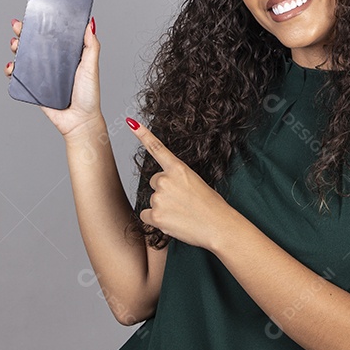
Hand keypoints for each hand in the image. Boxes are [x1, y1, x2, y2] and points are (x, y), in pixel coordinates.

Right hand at [6, 17, 103, 139]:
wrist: (79, 120)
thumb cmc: (89, 95)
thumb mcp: (91, 66)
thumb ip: (91, 45)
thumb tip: (91, 23)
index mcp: (67, 55)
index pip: (52, 35)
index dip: (42, 25)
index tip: (33, 15)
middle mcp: (53, 63)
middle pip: (34, 44)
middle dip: (24, 33)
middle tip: (18, 26)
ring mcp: (42, 75)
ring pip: (24, 58)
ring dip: (16, 48)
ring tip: (15, 45)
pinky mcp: (34, 87)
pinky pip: (18, 77)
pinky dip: (11, 70)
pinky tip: (12, 66)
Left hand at [126, 118, 236, 251]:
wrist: (219, 227)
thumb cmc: (212, 207)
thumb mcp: (197, 184)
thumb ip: (178, 180)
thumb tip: (163, 190)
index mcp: (178, 168)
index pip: (157, 148)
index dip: (142, 135)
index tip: (131, 123)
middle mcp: (165, 180)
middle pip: (154, 182)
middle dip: (164, 191)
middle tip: (182, 202)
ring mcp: (159, 197)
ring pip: (152, 201)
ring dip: (163, 208)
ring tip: (182, 214)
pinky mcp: (155, 215)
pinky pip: (146, 216)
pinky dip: (155, 221)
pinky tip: (172, 222)